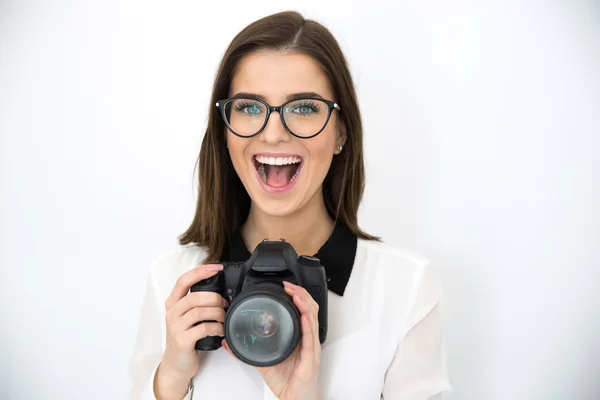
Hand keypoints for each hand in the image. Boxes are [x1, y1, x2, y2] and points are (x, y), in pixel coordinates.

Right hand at [154, 263, 228, 397]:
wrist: (176, 364)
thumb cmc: (186, 336)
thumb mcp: (187, 316)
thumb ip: (198, 303)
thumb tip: (223, 292)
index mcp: (173, 302)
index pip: (183, 281)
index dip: (200, 272)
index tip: (217, 268)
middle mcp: (172, 312)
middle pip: (194, 296)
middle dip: (214, 297)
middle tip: (224, 303)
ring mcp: (176, 327)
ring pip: (200, 311)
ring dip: (217, 313)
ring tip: (224, 317)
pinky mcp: (182, 341)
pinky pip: (203, 328)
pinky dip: (216, 327)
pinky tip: (221, 330)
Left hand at [222, 281, 321, 399]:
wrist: (294, 398)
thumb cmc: (286, 381)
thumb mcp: (263, 360)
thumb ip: (247, 349)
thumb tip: (229, 341)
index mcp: (299, 336)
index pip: (302, 310)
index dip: (296, 295)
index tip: (285, 286)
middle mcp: (307, 339)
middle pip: (310, 309)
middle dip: (301, 294)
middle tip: (289, 285)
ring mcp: (311, 347)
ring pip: (312, 318)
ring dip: (305, 303)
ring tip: (296, 293)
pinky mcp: (311, 357)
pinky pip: (311, 337)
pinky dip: (308, 324)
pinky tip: (304, 315)